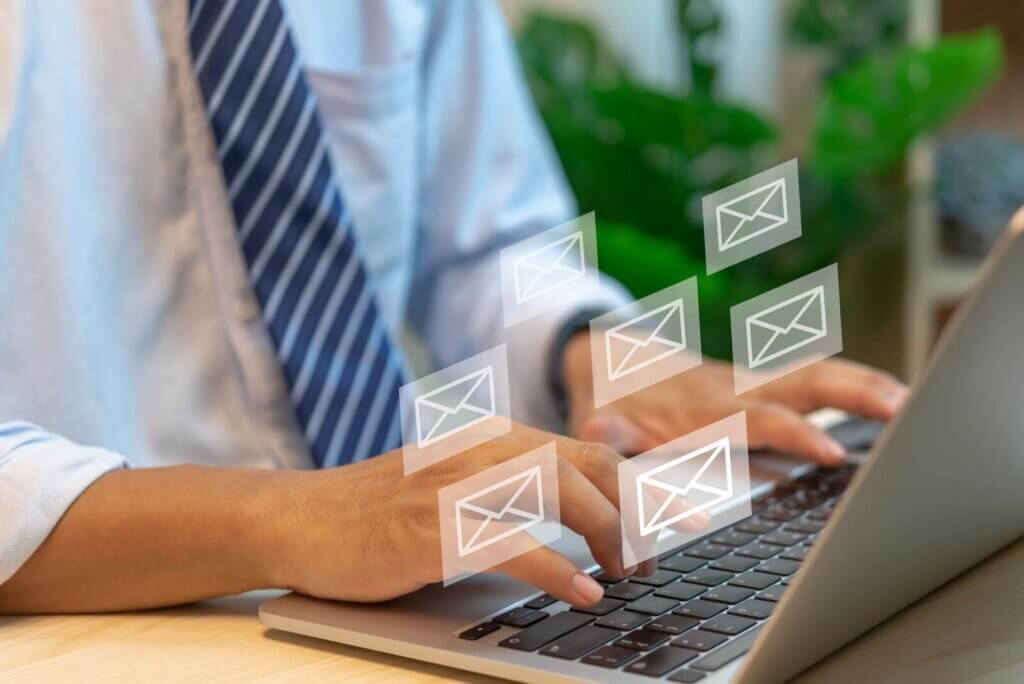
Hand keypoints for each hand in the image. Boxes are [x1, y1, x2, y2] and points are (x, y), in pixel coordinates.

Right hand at [264, 422, 705, 607]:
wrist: (302, 518)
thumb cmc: (381, 510)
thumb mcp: (458, 484)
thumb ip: (515, 487)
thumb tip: (586, 515)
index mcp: (497, 439)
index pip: (589, 452)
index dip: (644, 485)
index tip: (687, 516)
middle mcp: (485, 450)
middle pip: (587, 465)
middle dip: (637, 510)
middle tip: (655, 556)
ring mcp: (458, 485)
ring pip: (559, 491)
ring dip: (607, 532)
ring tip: (627, 571)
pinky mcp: (433, 527)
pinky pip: (512, 543)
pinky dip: (556, 568)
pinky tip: (581, 592)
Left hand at [561, 332, 908, 464]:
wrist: (605, 356)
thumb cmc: (605, 398)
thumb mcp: (596, 420)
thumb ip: (604, 431)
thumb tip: (600, 430)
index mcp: (700, 408)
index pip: (756, 421)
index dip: (792, 436)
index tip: (830, 452)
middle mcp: (732, 390)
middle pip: (798, 386)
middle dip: (849, 397)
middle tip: (901, 410)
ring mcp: (748, 383)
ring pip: (812, 376)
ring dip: (860, 386)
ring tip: (911, 402)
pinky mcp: (756, 385)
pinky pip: (808, 381)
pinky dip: (849, 387)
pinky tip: (889, 400)